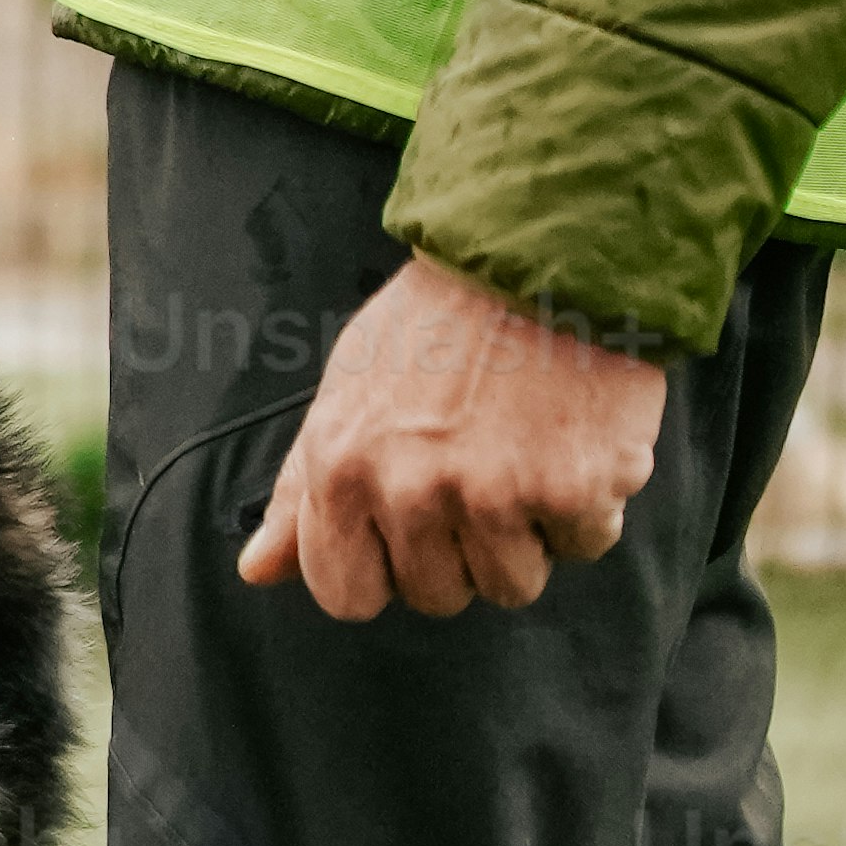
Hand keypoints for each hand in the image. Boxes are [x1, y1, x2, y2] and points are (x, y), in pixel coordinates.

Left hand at [238, 256, 665, 621]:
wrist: (545, 249)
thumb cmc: (439, 322)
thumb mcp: (346, 390)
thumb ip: (302, 489)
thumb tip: (254, 572)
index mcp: (341, 468)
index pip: (346, 596)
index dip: (384, 568)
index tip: (410, 524)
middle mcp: (409, 491)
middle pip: (436, 596)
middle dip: (462, 549)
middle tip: (481, 465)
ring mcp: (492, 496)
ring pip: (513, 585)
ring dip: (529, 534)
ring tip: (527, 449)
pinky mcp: (572, 491)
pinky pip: (585, 545)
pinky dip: (591, 504)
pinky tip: (577, 437)